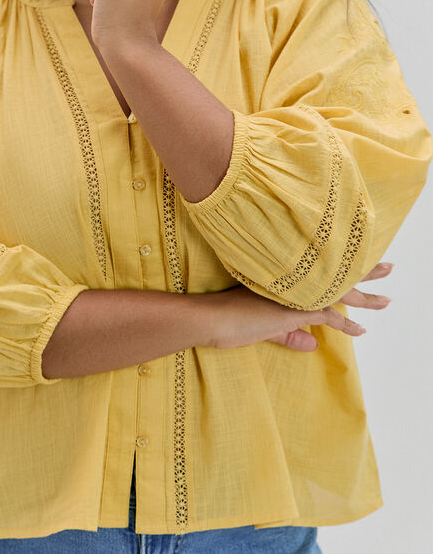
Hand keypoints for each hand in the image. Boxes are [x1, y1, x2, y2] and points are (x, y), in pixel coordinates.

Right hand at [198, 261, 393, 351]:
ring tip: (386, 300)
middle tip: (388, 266)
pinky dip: (346, 326)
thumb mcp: (265, 327)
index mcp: (286, 279)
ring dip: (366, 298)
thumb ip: (290, 334)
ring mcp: (295, 295)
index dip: (343, 265)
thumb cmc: (230, 316)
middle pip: (337, 275)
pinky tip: (361, 331)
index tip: (360, 257)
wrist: (214, 316)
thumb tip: (313, 344)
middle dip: (365, 272)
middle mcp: (294, 283)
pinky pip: (329, 317)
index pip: (322, 270)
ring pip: (339, 293)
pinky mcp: (294, 311)